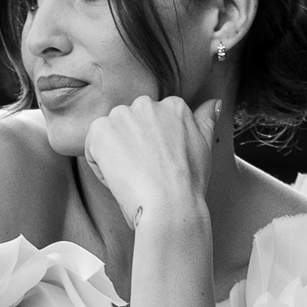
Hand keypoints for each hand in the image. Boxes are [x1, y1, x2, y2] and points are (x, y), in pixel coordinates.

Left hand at [80, 95, 222, 233]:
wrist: (169, 203)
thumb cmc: (187, 184)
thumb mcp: (204, 146)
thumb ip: (206, 120)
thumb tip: (214, 103)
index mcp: (173, 106)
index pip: (151, 123)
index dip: (152, 149)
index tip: (159, 165)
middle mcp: (147, 103)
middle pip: (130, 126)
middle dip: (132, 148)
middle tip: (146, 173)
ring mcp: (123, 114)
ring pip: (110, 137)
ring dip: (116, 157)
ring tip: (134, 176)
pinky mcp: (101, 129)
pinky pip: (93, 148)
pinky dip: (101, 167)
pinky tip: (120, 178)